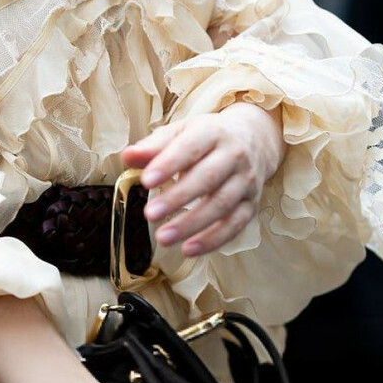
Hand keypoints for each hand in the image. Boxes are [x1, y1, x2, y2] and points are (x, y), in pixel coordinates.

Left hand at [121, 101, 285, 257]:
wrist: (255, 140)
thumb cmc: (208, 138)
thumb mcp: (182, 132)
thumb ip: (154, 146)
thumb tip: (127, 157)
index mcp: (213, 133)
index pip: (190, 148)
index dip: (168, 165)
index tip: (146, 181)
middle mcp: (234, 156)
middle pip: (208, 178)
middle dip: (178, 198)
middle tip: (150, 214)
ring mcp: (246, 181)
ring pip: (222, 204)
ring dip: (192, 224)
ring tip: (163, 238)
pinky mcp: (251, 204)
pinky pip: (235, 225)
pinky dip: (213, 240)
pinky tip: (189, 250)